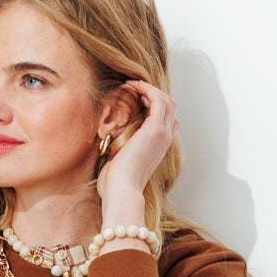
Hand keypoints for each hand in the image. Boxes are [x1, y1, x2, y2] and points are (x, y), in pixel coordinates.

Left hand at [96, 79, 179, 199]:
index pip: (168, 119)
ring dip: (149, 88)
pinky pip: (157, 99)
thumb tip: (107, 142)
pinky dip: (146, 89)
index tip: (134, 99)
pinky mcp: (155, 128)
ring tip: (131, 85)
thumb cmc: (117, 183)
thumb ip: (121, 149)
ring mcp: (162, 133)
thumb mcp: (121, 161)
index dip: (154, 105)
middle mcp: (165, 139)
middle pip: (169, 106)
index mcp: (159, 147)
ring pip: (166, 100)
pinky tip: (132, 87)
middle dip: (153, 94)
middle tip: (132, 89)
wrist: (122, 190)